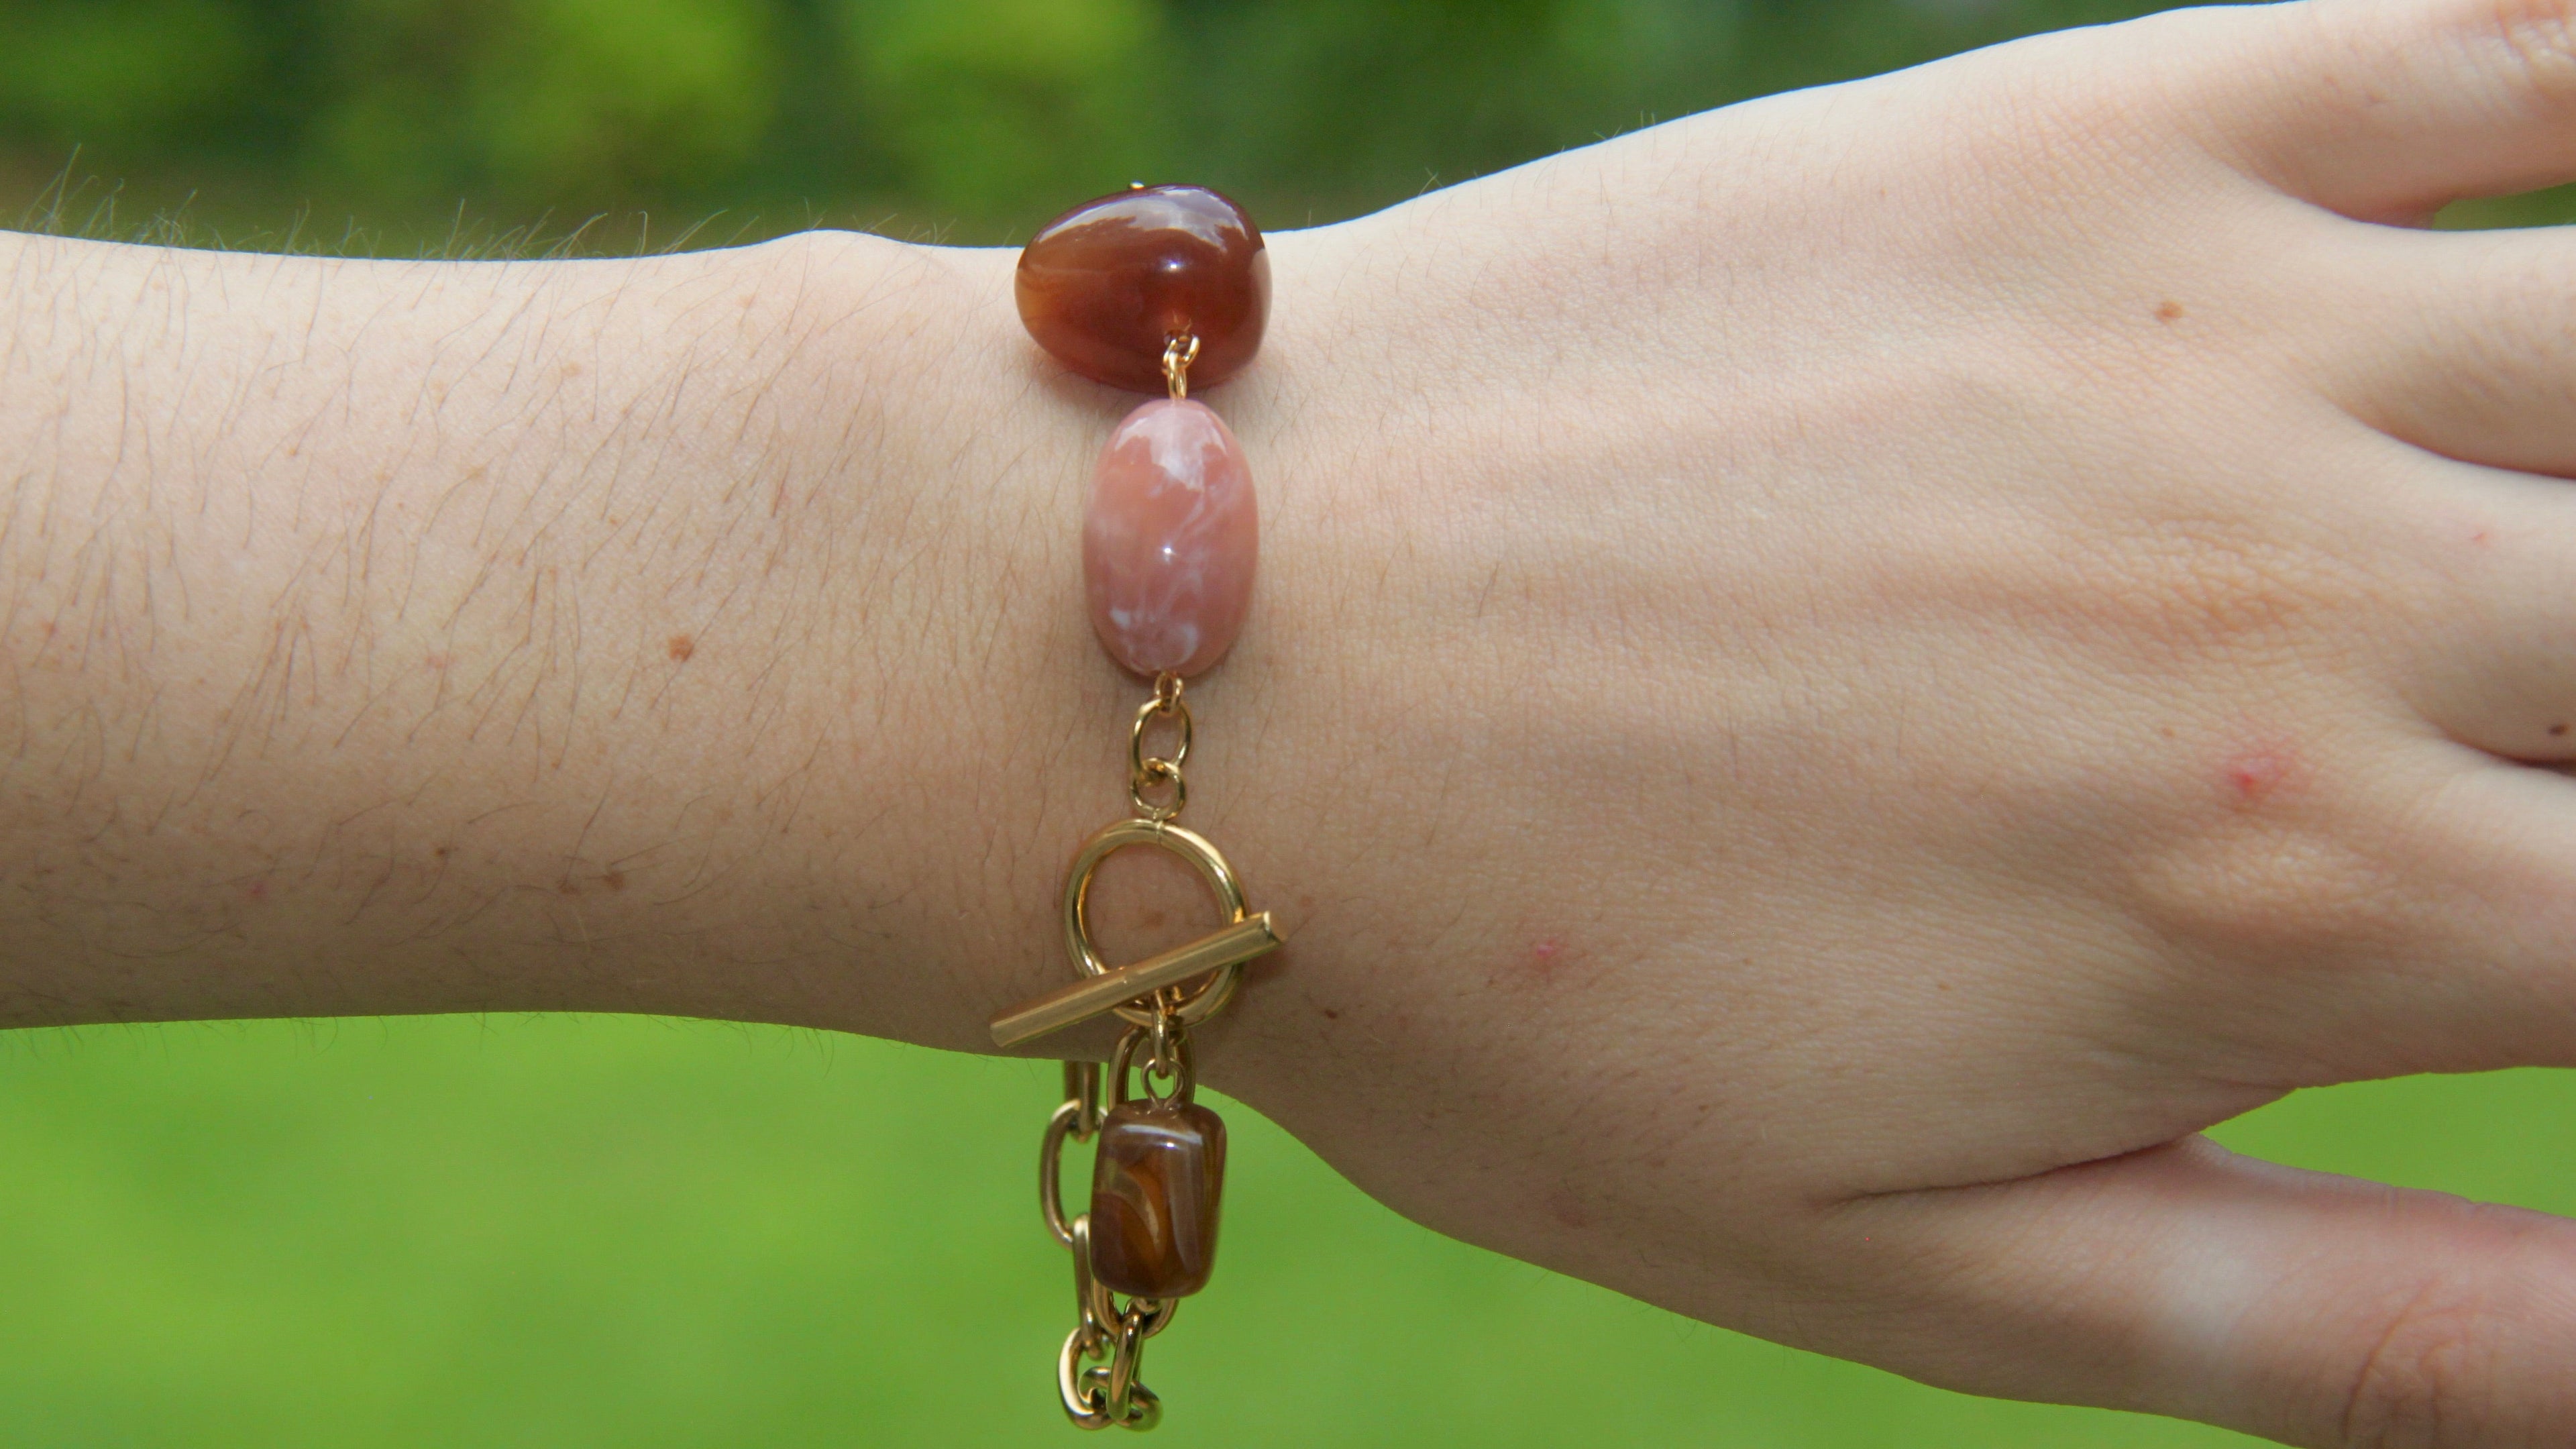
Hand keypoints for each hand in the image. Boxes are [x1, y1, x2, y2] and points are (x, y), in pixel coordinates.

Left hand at [1173, 3, 2575, 1442]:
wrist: (1192, 670)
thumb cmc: (1513, 1004)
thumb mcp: (1915, 1273)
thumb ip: (2353, 1335)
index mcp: (2291, 909)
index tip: (2543, 920)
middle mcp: (2302, 598)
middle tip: (2514, 753)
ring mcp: (2199, 326)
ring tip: (2538, 557)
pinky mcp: (2063, 134)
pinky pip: (2483, 48)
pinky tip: (2562, 208)